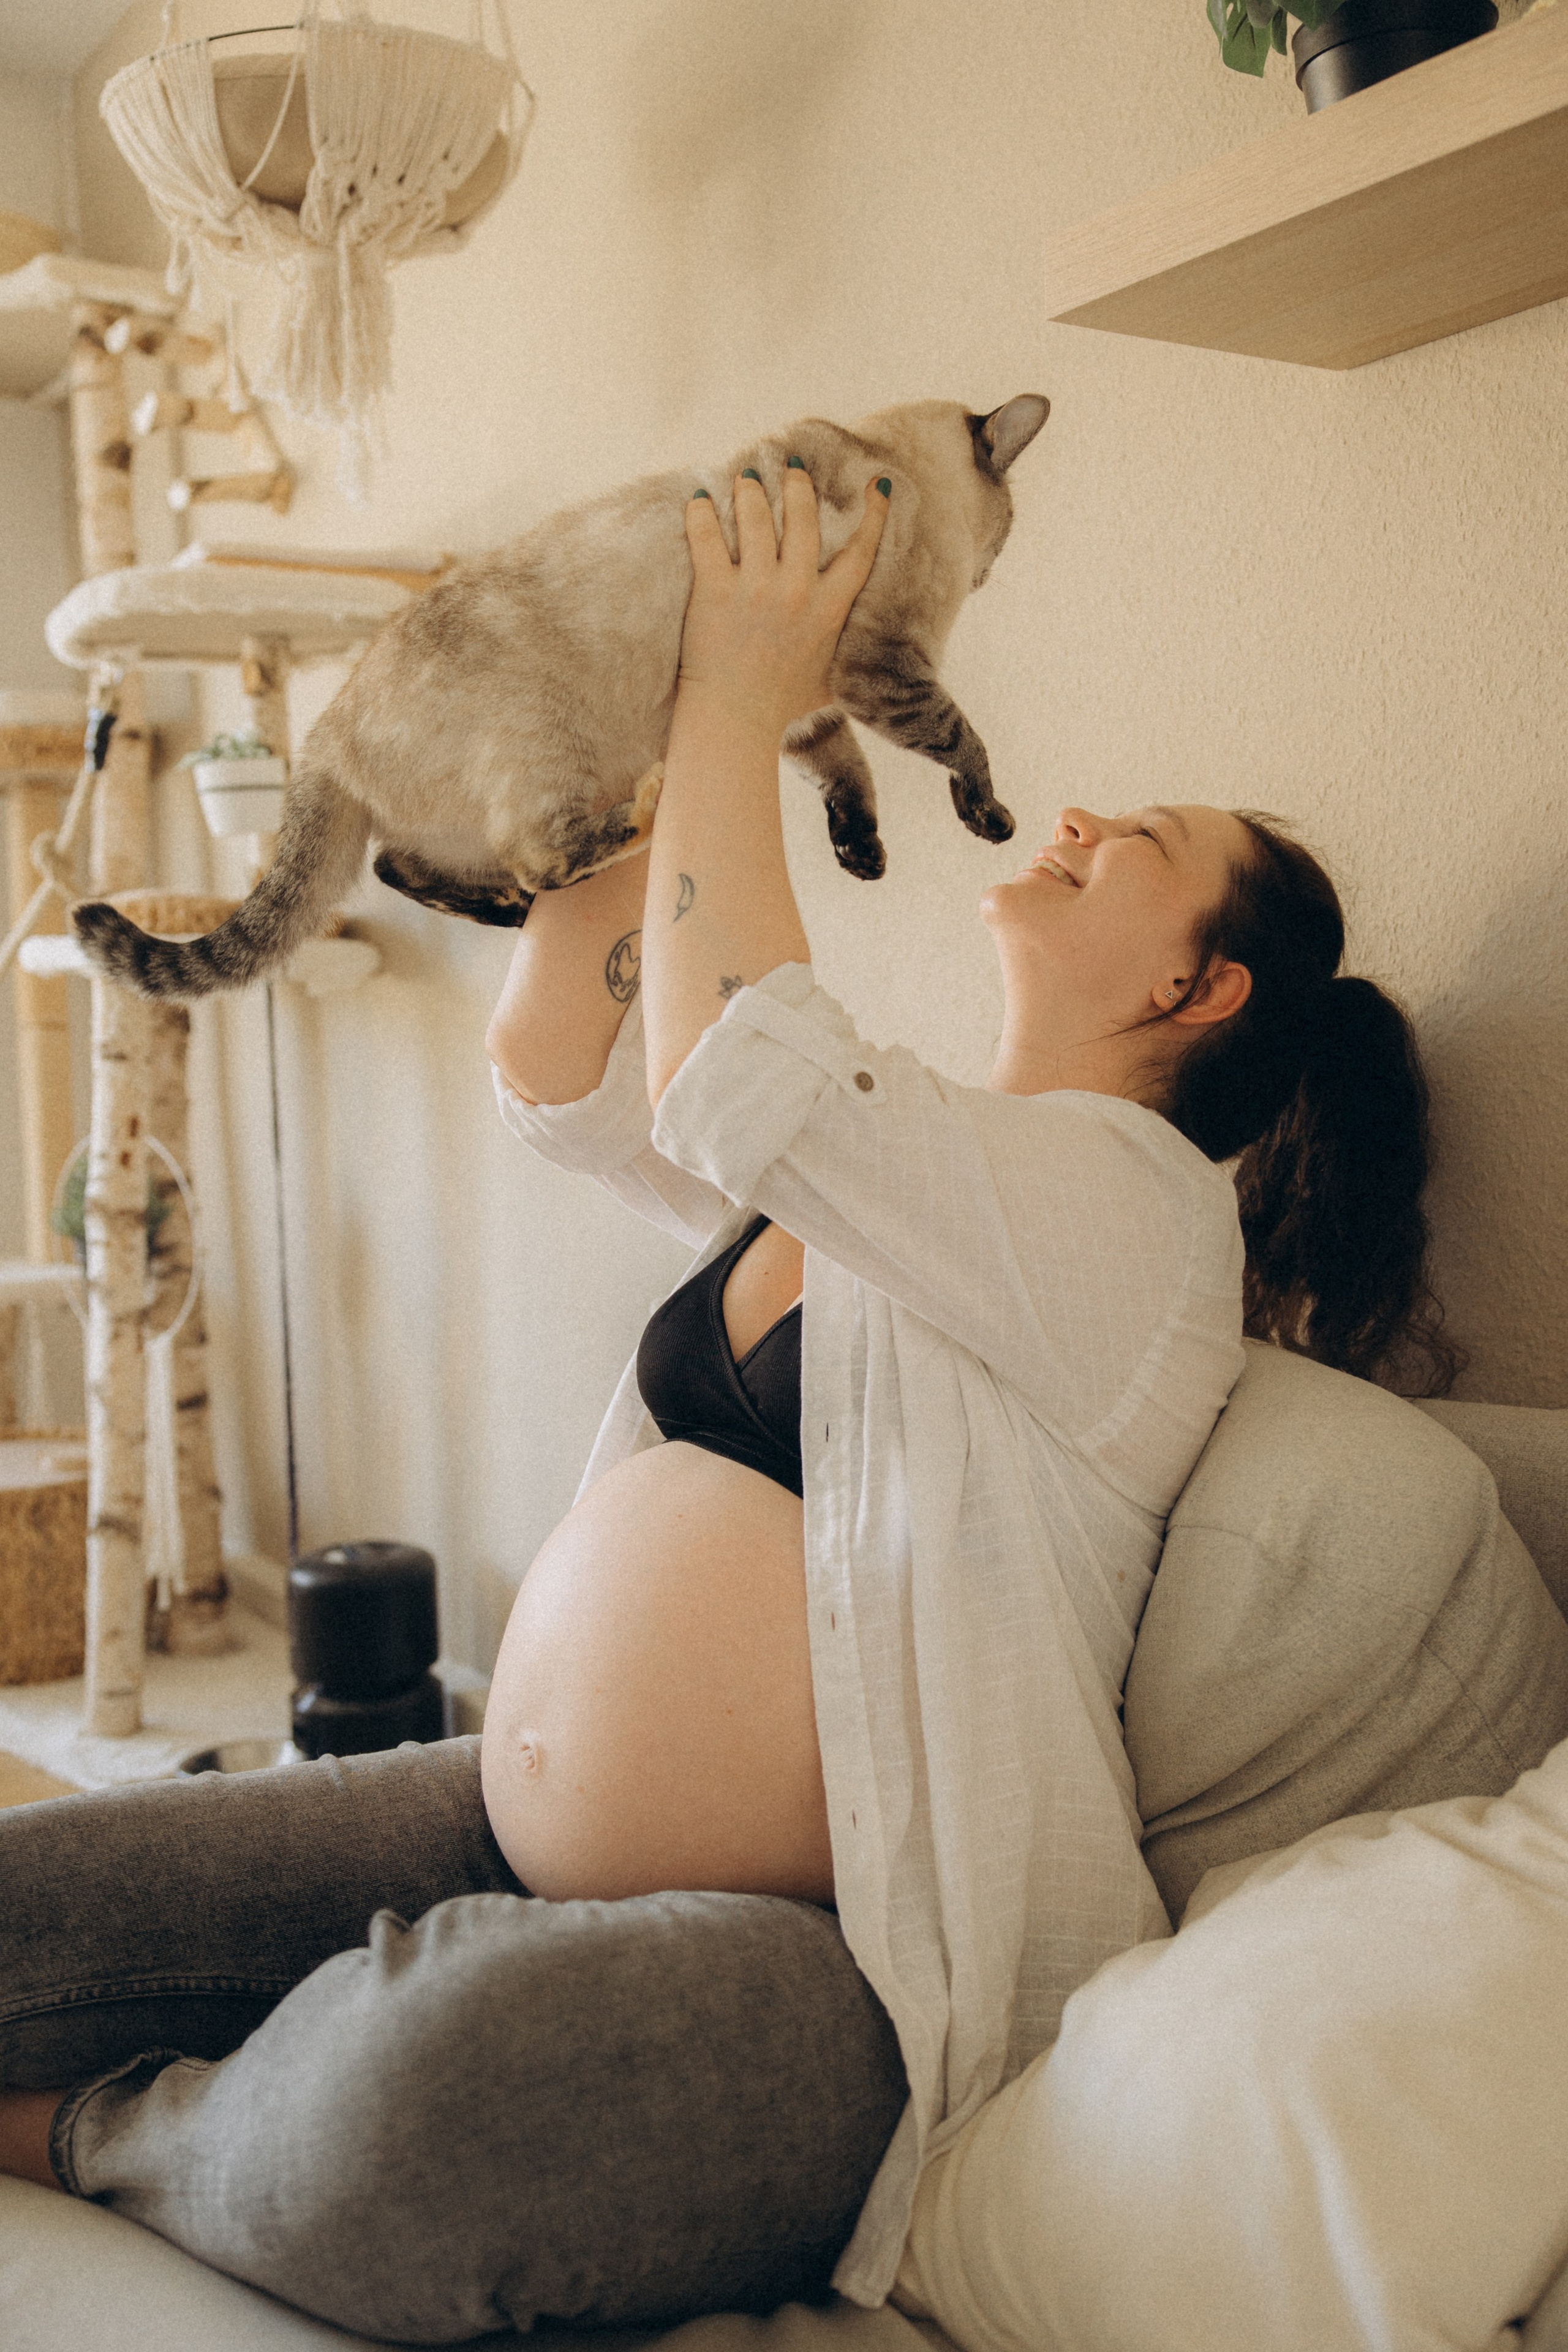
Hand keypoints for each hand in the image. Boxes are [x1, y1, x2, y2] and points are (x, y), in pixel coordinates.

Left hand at [676, 465, 890, 738]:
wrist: (735, 723)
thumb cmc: (781, 708)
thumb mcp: (830, 684)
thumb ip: (849, 663)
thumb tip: (874, 666)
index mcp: (828, 610)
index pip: (859, 552)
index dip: (873, 515)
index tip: (878, 484)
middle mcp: (796, 592)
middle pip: (803, 521)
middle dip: (798, 487)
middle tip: (791, 467)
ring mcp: (755, 589)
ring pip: (756, 519)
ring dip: (751, 491)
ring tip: (746, 476)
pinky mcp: (715, 591)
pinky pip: (707, 538)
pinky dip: (701, 514)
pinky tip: (698, 498)